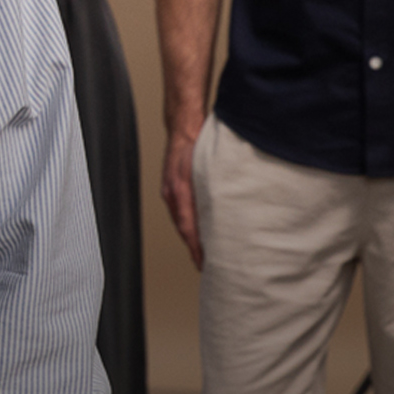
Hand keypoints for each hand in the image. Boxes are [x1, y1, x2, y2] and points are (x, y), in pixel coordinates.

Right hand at [161, 125, 203, 268]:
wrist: (184, 126)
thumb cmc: (194, 145)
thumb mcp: (205, 171)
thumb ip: (211, 193)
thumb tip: (221, 218)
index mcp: (178, 193)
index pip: (186, 228)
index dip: (195, 248)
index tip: (204, 264)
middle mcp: (173, 195)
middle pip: (184, 229)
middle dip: (194, 248)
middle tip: (206, 267)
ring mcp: (172, 192)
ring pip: (183, 221)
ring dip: (193, 237)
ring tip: (205, 254)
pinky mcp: (176, 188)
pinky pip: (183, 212)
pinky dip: (191, 224)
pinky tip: (202, 229)